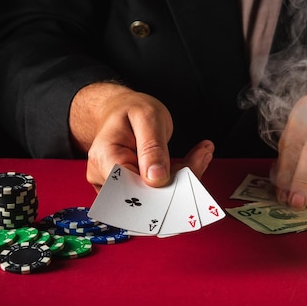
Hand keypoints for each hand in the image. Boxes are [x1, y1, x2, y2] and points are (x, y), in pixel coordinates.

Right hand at [70, 83, 213, 191]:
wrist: (121, 109)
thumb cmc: (130, 109)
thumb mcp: (147, 117)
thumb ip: (152, 147)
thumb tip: (156, 179)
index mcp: (106, 159)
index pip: (133, 188)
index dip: (161, 188)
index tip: (187, 171)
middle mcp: (108, 178)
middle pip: (147, 196)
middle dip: (179, 182)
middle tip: (201, 156)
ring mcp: (119, 186)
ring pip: (158, 196)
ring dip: (183, 178)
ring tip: (200, 154)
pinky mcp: (133, 187)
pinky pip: (159, 190)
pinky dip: (179, 177)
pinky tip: (193, 159)